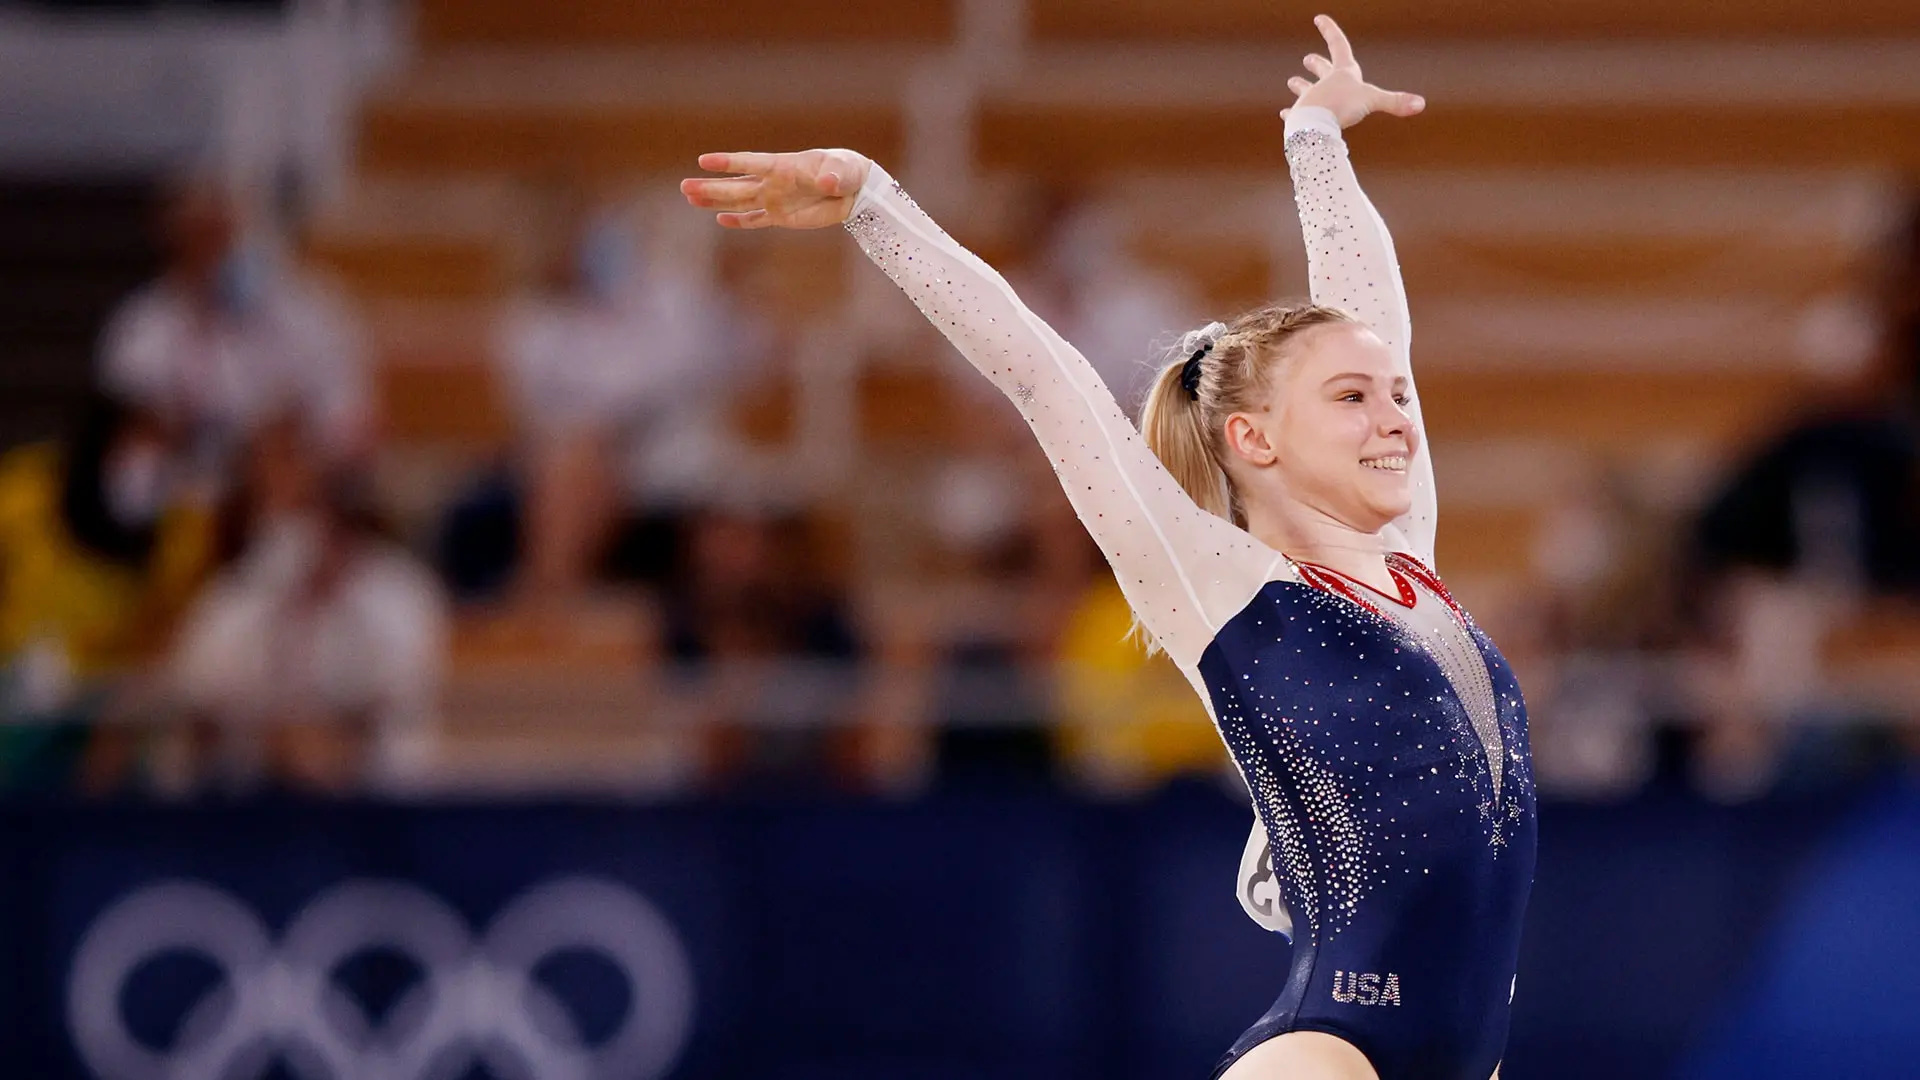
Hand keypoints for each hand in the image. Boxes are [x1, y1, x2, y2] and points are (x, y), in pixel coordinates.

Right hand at [680, 149, 872, 229]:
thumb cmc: (847, 171)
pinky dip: (739, 220)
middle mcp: (773, 182)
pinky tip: (720, 219)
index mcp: (783, 166)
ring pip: (739, 201)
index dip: (728, 163)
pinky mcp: (781, 216)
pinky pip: (756, 219)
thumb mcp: (843, 171)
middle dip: (711, 186)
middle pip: (736, 185)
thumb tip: (828, 183)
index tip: (704, 161)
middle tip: (684, 186)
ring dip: (716, 200)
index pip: (750, 163)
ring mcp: (775, 199)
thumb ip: (833, 176)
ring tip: (690, 198)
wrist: (855, 190)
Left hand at [1281, 14, 1424, 129]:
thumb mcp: (1372, 101)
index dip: (1330, 31)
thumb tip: (1421, 104)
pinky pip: (1295, 114)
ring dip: (1300, 86)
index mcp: (1343, 73)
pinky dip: (1291, 114)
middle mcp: (1325, 84)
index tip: (1318, 18)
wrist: (1315, 122)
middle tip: (1306, 59)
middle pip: (1322, 69)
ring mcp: (1311, 99)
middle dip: (1316, 64)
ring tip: (1291, 81)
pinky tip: (1283, 114)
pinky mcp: (1301, 115)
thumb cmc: (1343, 107)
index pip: (1338, 45)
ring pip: (1306, 91)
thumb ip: (1395, 102)